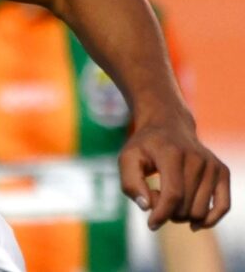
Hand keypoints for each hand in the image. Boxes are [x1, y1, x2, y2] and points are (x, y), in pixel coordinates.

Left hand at [119, 114, 230, 230]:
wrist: (168, 125)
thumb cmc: (145, 146)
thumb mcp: (127, 159)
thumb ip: (131, 183)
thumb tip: (147, 207)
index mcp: (172, 153)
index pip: (172, 194)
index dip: (161, 214)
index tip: (151, 224)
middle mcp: (197, 158)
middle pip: (185, 206)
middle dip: (167, 212)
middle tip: (155, 196)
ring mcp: (212, 165)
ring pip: (200, 211)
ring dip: (182, 214)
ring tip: (169, 196)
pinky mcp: (222, 171)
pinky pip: (223, 206)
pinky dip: (209, 219)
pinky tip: (194, 223)